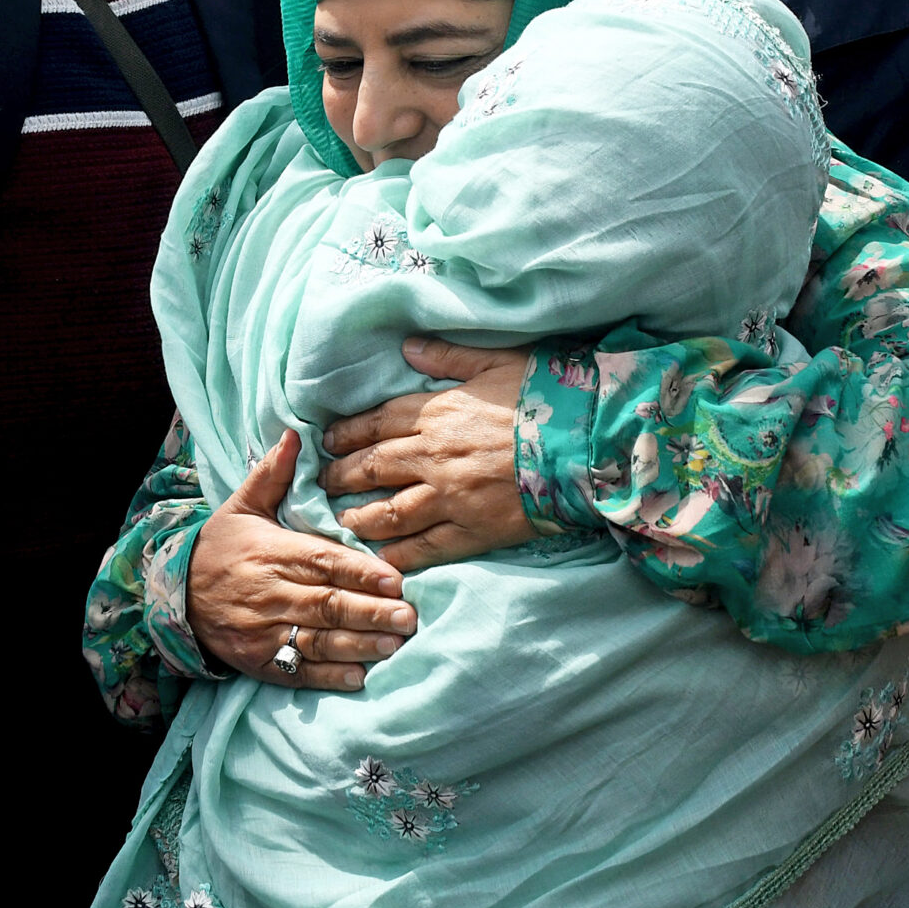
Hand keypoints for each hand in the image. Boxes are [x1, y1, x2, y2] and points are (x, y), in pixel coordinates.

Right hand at [187, 429, 417, 688]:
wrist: (173, 596)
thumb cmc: (220, 547)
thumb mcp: (241, 506)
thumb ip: (273, 474)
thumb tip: (295, 435)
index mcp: (271, 553)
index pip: (322, 562)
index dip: (359, 571)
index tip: (395, 577)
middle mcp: (269, 594)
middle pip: (326, 604)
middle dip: (370, 611)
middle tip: (409, 616)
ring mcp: (262, 632)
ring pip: (317, 640)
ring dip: (358, 645)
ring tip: (395, 645)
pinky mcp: (258, 662)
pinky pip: (297, 671)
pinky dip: (328, 676)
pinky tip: (359, 677)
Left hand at [321, 337, 533, 572]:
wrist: (586, 445)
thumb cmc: (546, 396)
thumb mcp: (495, 361)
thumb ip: (447, 357)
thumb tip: (407, 348)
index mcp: (437, 413)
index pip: (375, 423)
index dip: (345, 434)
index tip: (326, 442)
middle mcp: (433, 457)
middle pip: (371, 468)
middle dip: (340, 478)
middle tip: (322, 484)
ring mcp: (449, 498)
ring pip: (386, 513)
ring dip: (356, 518)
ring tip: (339, 522)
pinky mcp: (470, 531)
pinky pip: (422, 548)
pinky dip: (395, 556)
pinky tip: (377, 560)